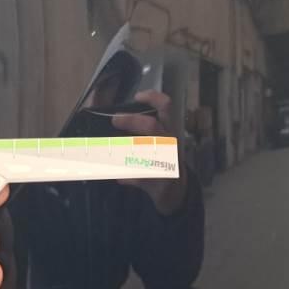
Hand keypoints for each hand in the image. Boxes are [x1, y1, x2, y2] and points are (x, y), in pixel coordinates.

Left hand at [112, 90, 187, 214]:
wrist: (178, 193)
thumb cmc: (164, 162)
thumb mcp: (158, 143)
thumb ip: (140, 132)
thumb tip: (114, 119)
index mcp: (169, 131)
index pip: (166, 107)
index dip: (153, 98)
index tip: (137, 96)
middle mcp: (170, 144)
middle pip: (152, 126)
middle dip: (131, 121)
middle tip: (115, 120)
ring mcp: (167, 163)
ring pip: (145, 152)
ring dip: (125, 150)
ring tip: (110, 150)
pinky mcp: (161, 182)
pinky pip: (139, 177)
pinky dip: (128, 177)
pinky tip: (120, 177)